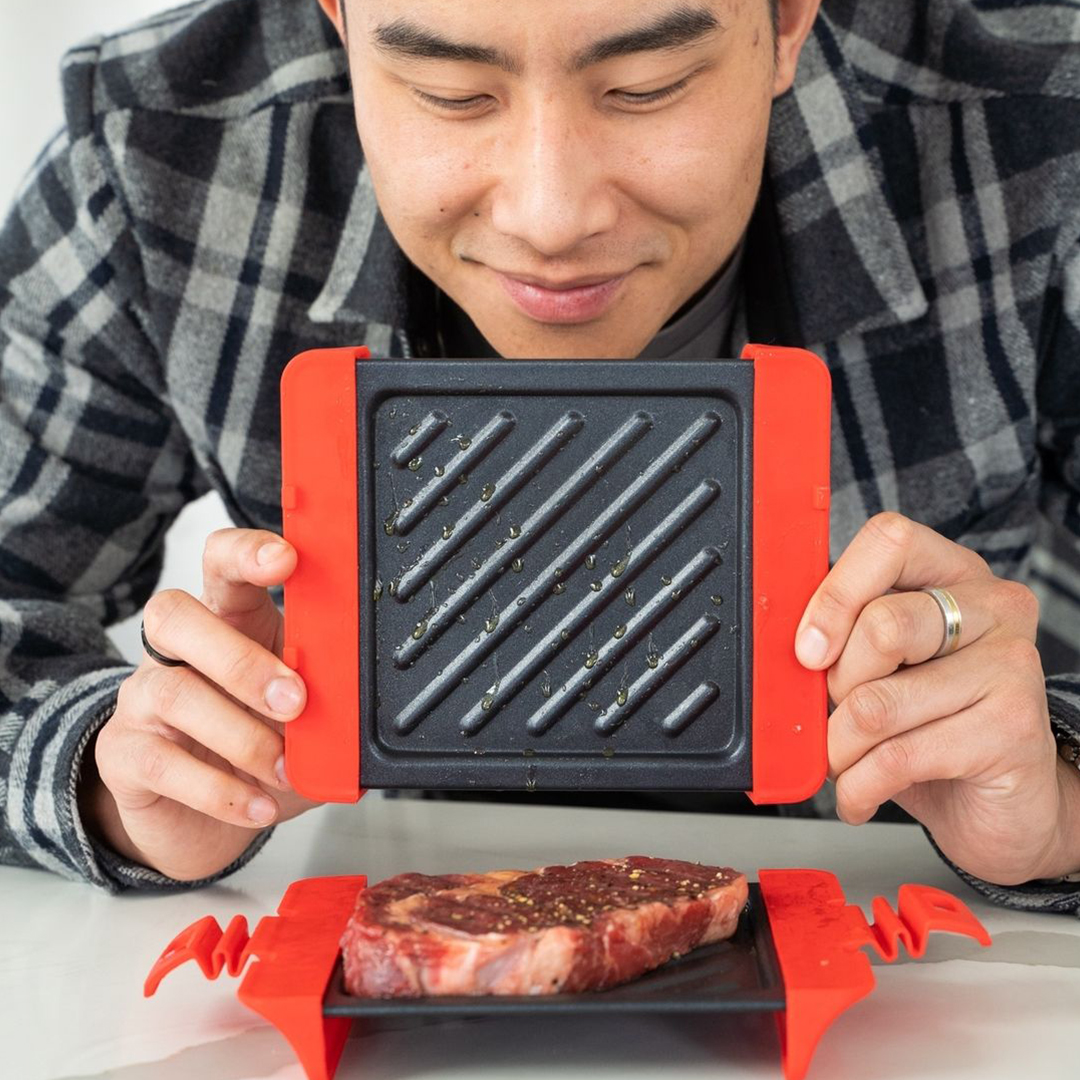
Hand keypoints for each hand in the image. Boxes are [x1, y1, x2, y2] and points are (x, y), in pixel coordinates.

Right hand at [79, 529, 320, 881]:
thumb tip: (366, 707)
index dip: (247, 553)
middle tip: (295, 699)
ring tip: (285, 768)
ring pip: (173, 693)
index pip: (222, 562)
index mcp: (228, 619)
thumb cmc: (261, 743)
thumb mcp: (305, 715)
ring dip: (240, 734)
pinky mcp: (124, 755)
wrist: (203, 821)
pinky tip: (258, 805)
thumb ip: (331, 699)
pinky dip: (220, 790)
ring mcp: (141, 699)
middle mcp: (176, 650)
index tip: (286, 560)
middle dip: (240, 658)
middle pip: (176, 616)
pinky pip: (162, 764)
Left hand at [795, 511, 1079, 885]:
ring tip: (846, 762)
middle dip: (838, 684)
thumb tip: (789, 644)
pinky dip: (859, 785)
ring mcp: (1011, 666)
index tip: (808, 648)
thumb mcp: (882, 671)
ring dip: (840, 748)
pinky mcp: (1011, 729)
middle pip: (881, 625)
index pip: (889, 542)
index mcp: (954, 575)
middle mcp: (993, 609)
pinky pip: (898, 756)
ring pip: (877, 703)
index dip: (835, 596)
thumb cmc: (934, 728)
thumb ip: (845, 641)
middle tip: (840, 711)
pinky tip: (860, 793)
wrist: (1004, 806)